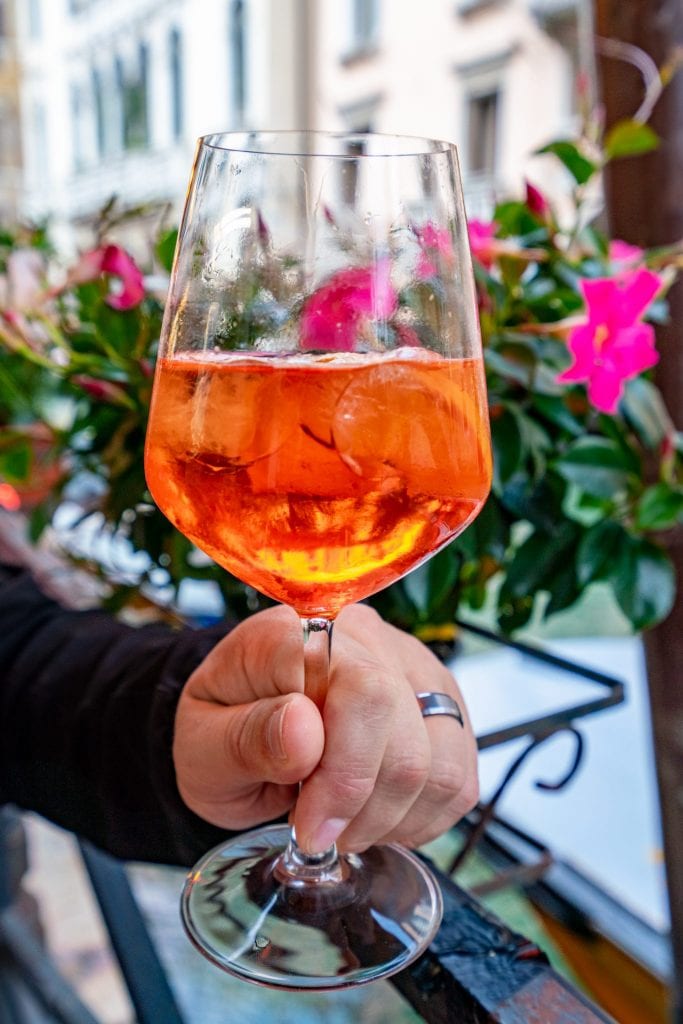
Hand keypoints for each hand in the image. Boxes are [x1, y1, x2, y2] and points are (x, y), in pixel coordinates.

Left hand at [173, 604, 477, 853]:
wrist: (239, 718)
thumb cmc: (220, 727)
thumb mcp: (202, 744)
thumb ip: (247, 737)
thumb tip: (304, 729)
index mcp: (303, 634)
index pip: (364, 693)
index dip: (346, 777)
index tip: (309, 827)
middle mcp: (368, 639)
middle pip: (410, 737)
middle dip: (364, 808)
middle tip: (318, 833)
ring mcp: (412, 668)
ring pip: (443, 763)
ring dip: (393, 818)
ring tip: (344, 823)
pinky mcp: (439, 704)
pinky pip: (459, 778)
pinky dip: (420, 817)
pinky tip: (374, 814)